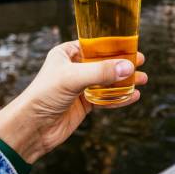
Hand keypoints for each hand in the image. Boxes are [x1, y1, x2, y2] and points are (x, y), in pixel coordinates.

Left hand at [0, 40, 146, 162]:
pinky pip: (106, 98)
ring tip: (143, 80)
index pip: (94, 45)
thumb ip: (101, 72)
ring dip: (125, 80)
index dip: (114, 44)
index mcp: (66, 54)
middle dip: (123, 63)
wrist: (31, 128)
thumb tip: (129, 67)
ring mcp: (80, 87)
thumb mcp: (72, 78)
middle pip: (104, 62)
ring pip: (108, 80)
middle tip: (141, 61)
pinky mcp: (84, 104)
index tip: (132, 45)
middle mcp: (74, 68)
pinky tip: (133, 96)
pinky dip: (120, 97)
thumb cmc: (42, 96)